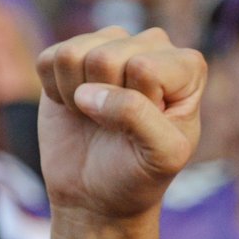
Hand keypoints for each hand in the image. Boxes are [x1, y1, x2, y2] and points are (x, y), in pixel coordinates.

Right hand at [36, 27, 205, 223]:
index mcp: (188, 68)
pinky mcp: (72, 53)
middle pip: (106, 57)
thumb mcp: (161, 156)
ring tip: (97, 117)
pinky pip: (49, 59)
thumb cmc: (140, 174)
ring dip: (77, 97)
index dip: (137, 105)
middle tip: (118, 127)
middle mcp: (152, 47)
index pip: (145, 68)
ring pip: (74, 55)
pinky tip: (77, 107)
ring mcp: (111, 45)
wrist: (100, 193)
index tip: (147, 129)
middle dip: (105, 102)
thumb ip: (138, 117)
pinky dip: (55, 92)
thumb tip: (88, 92)